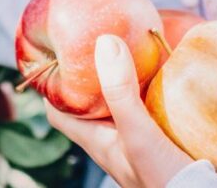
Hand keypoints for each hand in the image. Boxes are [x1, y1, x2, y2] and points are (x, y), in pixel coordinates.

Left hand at [46, 35, 193, 187]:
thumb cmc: (160, 177)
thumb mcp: (136, 131)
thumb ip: (120, 92)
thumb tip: (105, 43)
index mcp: (95, 140)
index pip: (58, 111)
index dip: (51, 84)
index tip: (56, 54)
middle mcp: (112, 139)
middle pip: (89, 102)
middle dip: (90, 73)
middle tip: (96, 41)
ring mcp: (136, 139)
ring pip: (120, 102)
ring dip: (124, 78)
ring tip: (130, 46)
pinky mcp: (160, 138)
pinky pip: (150, 107)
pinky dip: (152, 88)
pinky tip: (165, 73)